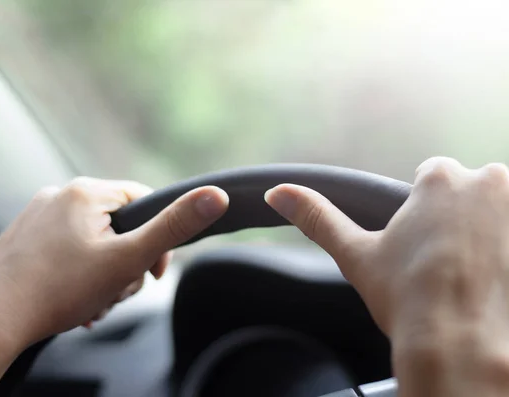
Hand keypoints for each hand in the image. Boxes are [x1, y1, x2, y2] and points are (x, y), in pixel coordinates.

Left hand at [0, 177, 228, 348]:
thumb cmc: (59, 290)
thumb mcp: (127, 260)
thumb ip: (173, 228)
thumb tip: (215, 196)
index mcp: (84, 192)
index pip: (142, 201)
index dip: (156, 239)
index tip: (152, 272)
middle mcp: (57, 196)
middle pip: (116, 226)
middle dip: (124, 263)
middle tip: (115, 291)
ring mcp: (35, 217)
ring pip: (91, 241)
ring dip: (101, 274)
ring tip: (90, 301)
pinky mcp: (21, 238)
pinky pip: (64, 250)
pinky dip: (76, 274)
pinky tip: (72, 300)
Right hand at [266, 157, 508, 396]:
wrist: (461, 345)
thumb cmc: (407, 298)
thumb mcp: (356, 254)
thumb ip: (316, 217)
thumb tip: (274, 193)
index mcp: (440, 178)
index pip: (433, 179)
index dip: (424, 215)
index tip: (422, 248)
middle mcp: (489, 182)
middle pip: (472, 193)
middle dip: (460, 221)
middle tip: (447, 266)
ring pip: (502, 214)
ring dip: (491, 238)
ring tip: (476, 278)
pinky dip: (504, 255)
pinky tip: (495, 283)